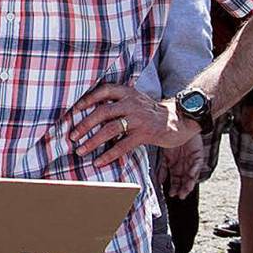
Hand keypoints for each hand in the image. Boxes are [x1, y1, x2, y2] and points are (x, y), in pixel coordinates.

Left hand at [70, 84, 198, 166]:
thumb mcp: (135, 100)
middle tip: (72, 136)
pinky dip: (109, 155)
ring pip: (110, 129)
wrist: (180, 118)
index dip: (88, 98)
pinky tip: (99, 162)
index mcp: (127, 93)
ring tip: (80, 150)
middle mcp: (131, 103)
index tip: (75, 109)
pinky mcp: (145, 134)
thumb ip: (118, 102)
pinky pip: (123, 145)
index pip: (104, 90)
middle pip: (103, 112)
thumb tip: (93, 110)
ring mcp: (138, 119)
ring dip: (92, 141)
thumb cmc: (151, 111)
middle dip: (85, 124)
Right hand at [158, 134, 204, 198]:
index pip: (174, 179)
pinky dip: (194, 170)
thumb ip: (161, 168)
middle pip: (183, 180)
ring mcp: (191, 161)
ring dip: (189, 184)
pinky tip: (190, 175)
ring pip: (192, 176)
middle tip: (179, 196)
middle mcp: (183, 165)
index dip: (173, 187)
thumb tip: (158, 180)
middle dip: (181, 188)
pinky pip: (197, 165)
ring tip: (186, 190)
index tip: (170, 194)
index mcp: (174, 165)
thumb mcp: (163, 155)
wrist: (180, 125)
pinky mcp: (198, 155)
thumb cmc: (170, 139)